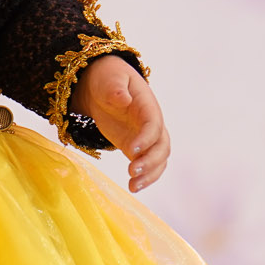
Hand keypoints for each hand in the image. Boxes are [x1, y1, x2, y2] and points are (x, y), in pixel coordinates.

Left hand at [72, 55, 169, 192]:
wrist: (102, 84)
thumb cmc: (107, 77)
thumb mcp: (109, 78)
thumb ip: (115, 88)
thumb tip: (123, 99)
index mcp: (147, 106)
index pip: (154, 125)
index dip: (146, 139)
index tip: (131, 150)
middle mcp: (152, 123)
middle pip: (161, 146)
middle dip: (150, 161)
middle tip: (132, 171)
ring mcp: (146, 137)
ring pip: (158, 159)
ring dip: (149, 175)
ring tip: (132, 186)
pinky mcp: (136, 147)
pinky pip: (147, 165)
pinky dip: (144, 177)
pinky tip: (132, 186)